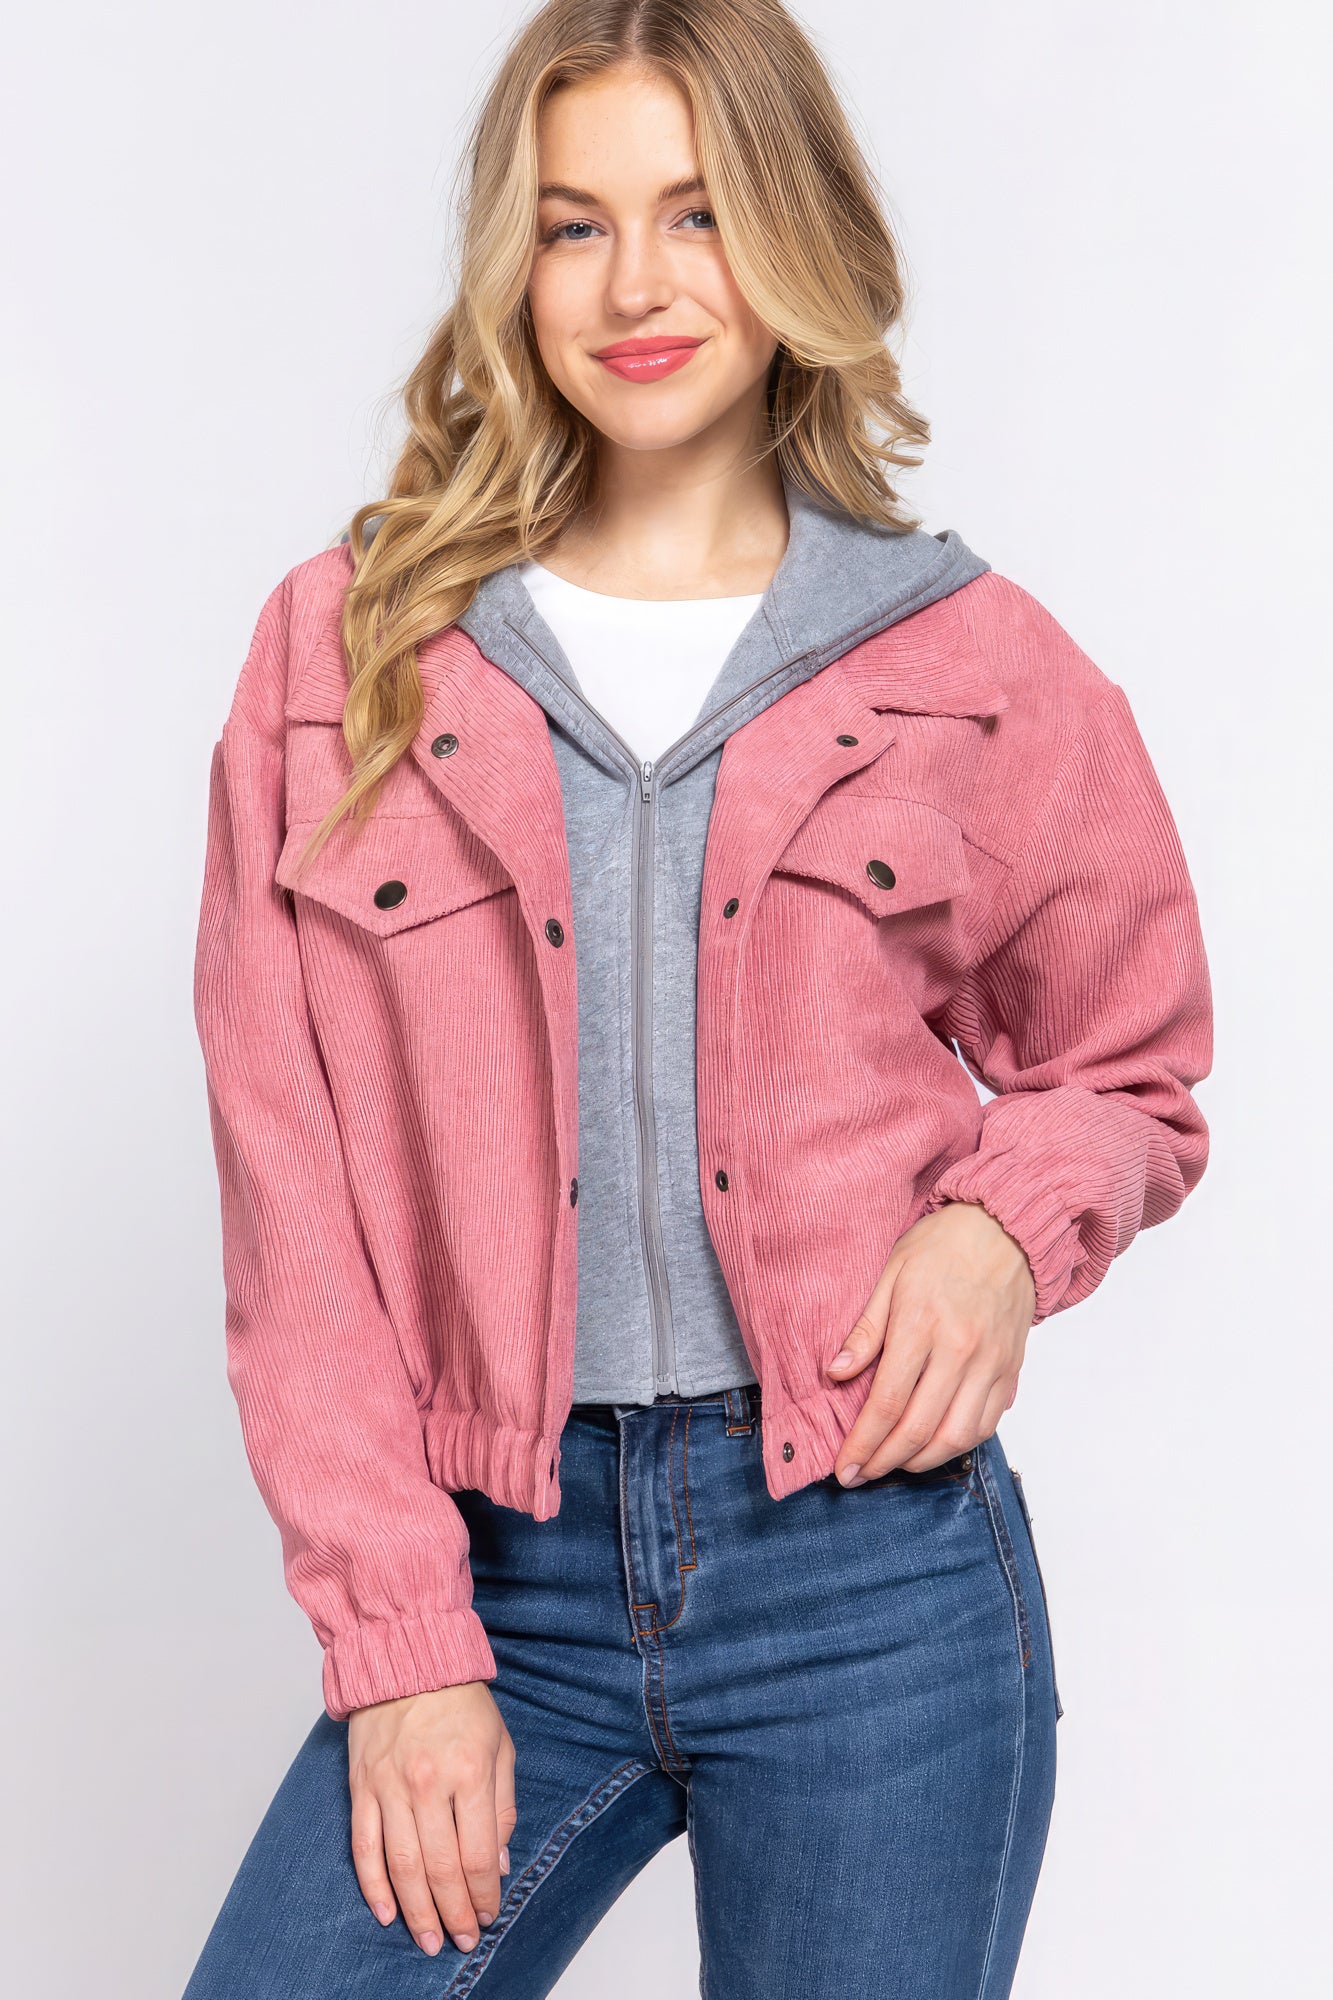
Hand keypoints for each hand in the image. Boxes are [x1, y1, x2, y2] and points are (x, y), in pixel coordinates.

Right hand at [348, 1681, 515, 1956]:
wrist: (407, 1658)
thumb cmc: (460, 1701)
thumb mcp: (501, 1746)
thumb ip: (503, 1806)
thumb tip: (498, 1864)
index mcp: (470, 1772)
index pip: (478, 1855)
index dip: (484, 1895)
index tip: (488, 1915)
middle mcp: (428, 1784)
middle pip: (441, 1869)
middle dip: (454, 1914)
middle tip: (462, 1940)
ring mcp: (390, 1787)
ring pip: (401, 1867)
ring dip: (416, 1912)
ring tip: (428, 1940)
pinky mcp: (361, 1787)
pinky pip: (364, 1848)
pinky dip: (373, 1886)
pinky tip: (386, 1912)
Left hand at [826, 1201, 1034, 1482]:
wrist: (1006, 1229)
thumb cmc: (941, 1245)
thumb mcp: (890, 1274)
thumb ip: (864, 1329)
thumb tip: (835, 1374)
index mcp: (921, 1325)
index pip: (887, 1403)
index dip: (862, 1443)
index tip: (844, 1468)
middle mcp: (960, 1351)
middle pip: (919, 1428)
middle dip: (884, 1462)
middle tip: (860, 1477)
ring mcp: (990, 1364)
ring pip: (957, 1436)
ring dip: (921, 1462)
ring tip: (894, 1465)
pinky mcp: (1011, 1370)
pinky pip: (987, 1424)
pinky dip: (959, 1445)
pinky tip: (934, 1447)